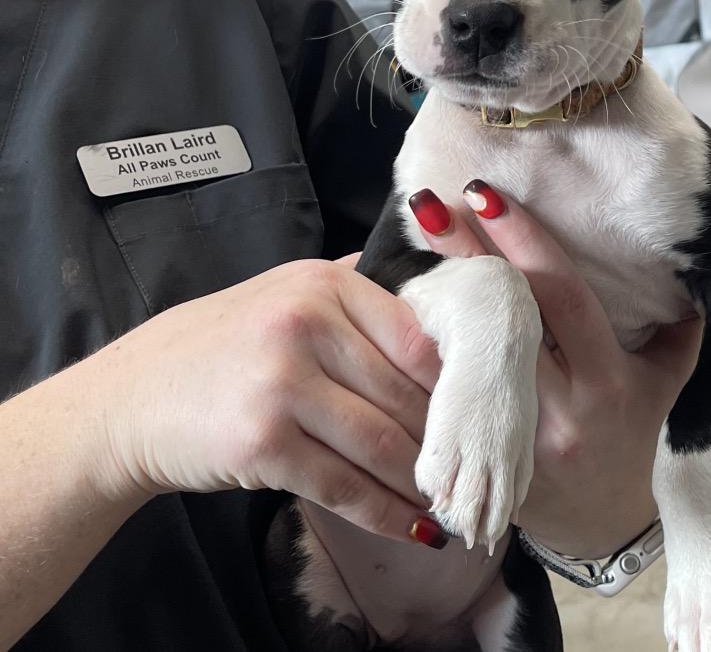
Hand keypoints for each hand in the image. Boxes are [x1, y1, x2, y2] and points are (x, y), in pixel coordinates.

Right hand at [92, 258, 447, 546]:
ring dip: (423, 483)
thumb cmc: (222, 346)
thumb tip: (435, 303)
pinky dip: (387, 513)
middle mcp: (305, 325)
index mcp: (324, 285)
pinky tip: (413, 528)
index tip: (477, 414)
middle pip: (405, 393)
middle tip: (472, 468)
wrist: (131, 398)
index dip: (455, 383)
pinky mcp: (262, 442)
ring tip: (451, 503)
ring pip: (382, 443)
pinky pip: (345, 486)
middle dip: (443, 440)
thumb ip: (354, 291)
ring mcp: (282, 383)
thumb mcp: (286, 294)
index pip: (417, 338)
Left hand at [408, 181, 702, 558]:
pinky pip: (441, 406)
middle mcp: (559, 410)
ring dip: (425, 307)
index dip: (526, 243)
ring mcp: (515, 442)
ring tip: (395, 254)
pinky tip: (386, 320)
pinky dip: (416, 360)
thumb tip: (692, 270)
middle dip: (463, 258)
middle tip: (427, 205)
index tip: (489, 195)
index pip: (560, 298)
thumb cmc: (634, 437)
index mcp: (606, 380)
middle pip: (501, 322)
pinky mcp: (481, 462)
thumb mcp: (666, 385)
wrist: (602, 528)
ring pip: (461, 366)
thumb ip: (678, 330)